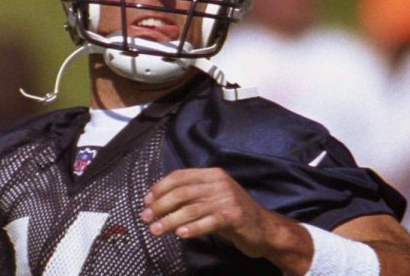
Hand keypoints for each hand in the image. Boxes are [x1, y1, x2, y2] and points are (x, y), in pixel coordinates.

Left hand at [140, 167, 281, 258]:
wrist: (264, 229)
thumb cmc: (232, 215)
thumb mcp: (210, 200)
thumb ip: (190, 198)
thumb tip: (157, 204)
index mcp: (211, 174)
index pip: (179, 176)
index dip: (160, 188)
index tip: (146, 201)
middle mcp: (219, 183)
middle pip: (182, 192)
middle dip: (160, 205)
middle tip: (145, 218)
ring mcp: (227, 198)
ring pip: (192, 208)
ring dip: (170, 220)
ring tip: (156, 230)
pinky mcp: (234, 216)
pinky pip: (209, 221)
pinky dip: (193, 228)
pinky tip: (181, 235)